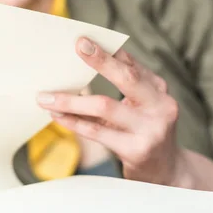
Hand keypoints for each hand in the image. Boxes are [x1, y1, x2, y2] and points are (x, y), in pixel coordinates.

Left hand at [37, 37, 182, 186]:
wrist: (166, 171)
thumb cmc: (144, 130)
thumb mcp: (141, 104)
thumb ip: (122, 83)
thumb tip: (87, 56)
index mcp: (159, 89)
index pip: (131, 64)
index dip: (107, 51)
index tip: (82, 40)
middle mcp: (160, 106)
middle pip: (126, 78)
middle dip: (100, 61)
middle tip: (76, 48)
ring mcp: (150, 129)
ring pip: (104, 106)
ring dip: (70, 100)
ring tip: (45, 97)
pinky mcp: (136, 150)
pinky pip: (96, 131)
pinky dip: (73, 122)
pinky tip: (56, 116)